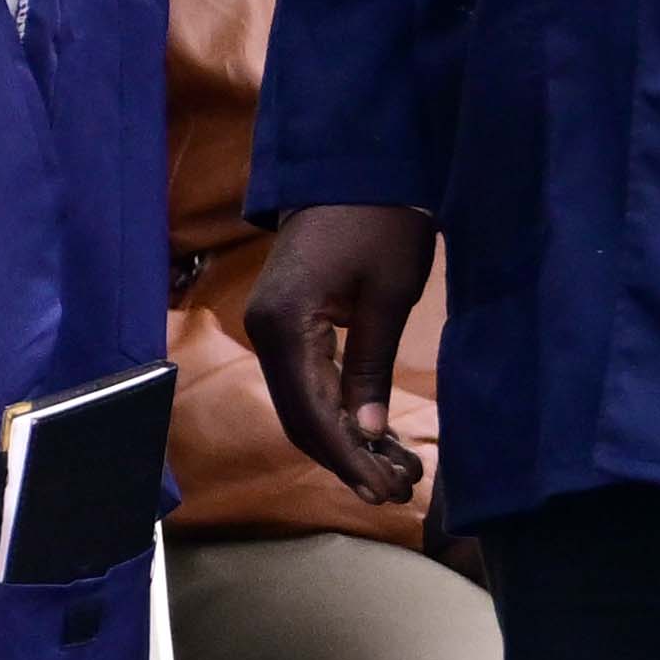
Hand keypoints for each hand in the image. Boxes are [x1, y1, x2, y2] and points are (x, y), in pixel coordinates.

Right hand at [245, 203, 439, 511]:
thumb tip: (369, 433)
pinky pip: (300, 381)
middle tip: (396, 491)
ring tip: (392, 468)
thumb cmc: (379, 223)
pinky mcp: (281, 321)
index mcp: (283, 324)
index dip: (347, 458)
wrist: (353, 166)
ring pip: (296, 404)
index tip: (384, 492)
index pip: (311, 412)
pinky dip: (332, 412)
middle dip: (344, 459)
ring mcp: (268, 326)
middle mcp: (263, 331)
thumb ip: (370, 367)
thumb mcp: (387, 296)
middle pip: (296, 417)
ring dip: (339, 441)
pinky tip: (368, 432)